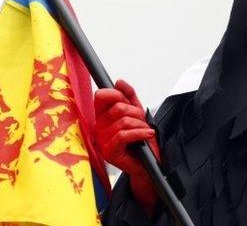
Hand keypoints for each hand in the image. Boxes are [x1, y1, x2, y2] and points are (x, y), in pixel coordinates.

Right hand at [94, 79, 159, 213]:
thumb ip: (129, 96)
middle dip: (135, 112)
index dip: (116, 94)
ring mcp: (101, 140)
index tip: (128, 100)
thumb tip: (119, 82)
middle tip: (142, 120)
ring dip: (140, 125)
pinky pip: (123, 135)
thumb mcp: (137, 114)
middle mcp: (98, 127)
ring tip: (146, 130)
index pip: (101, 97)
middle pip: (117, 107)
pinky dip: (139, 133)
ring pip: (123, 122)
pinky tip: (147, 134)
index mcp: (102, 116)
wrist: (146, 165)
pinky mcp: (108, 151)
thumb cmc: (140, 141)